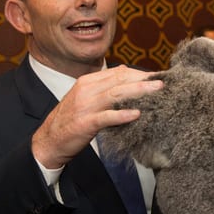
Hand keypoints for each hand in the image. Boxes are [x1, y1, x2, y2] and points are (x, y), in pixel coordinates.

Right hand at [32, 65, 162, 167]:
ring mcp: (85, 106)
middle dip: (143, 79)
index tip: (156, 77)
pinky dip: (122, 115)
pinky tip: (136, 114)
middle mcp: (87, 90)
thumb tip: (126, 75)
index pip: (118, 72)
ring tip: (156, 91)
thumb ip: (104, 87)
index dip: (139, 73)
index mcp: (88, 81)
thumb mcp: (86, 98)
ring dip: (138, 91)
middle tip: (163, 81)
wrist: (49, 141)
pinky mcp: (85, 123)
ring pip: (116, 94)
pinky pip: (106, 117)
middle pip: (120, 80)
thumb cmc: (72, 120)